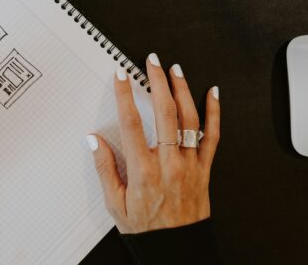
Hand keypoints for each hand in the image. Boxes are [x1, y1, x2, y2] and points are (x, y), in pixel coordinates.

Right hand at [88, 54, 220, 233]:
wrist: (177, 250)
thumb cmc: (146, 229)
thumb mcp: (115, 204)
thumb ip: (105, 169)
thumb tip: (93, 140)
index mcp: (143, 171)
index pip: (132, 124)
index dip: (125, 96)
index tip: (121, 75)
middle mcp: (169, 164)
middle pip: (165, 113)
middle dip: (157, 82)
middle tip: (152, 61)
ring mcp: (190, 165)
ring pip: (189, 119)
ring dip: (183, 90)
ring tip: (175, 70)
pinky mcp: (205, 169)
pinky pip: (212, 136)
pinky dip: (214, 113)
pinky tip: (213, 93)